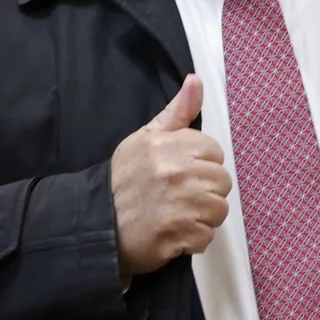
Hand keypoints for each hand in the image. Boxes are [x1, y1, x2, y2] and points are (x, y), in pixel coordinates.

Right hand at [110, 75, 231, 280]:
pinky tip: (173, 232)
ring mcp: (178, 206)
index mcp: (169, 146)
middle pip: (222, 182)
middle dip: (204, 190)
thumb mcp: (146, 139)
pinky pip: (207, 237)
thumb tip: (195, 80)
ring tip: (176, 214)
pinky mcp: (178, 235)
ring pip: (218, 210)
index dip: (201, 163)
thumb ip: (177, 112)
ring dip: (202, 217)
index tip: (180, 172)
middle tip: (178, 196)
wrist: (97, 225)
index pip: (215, 152)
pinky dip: (193, 239)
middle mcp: (175, 173)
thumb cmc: (125, 180)